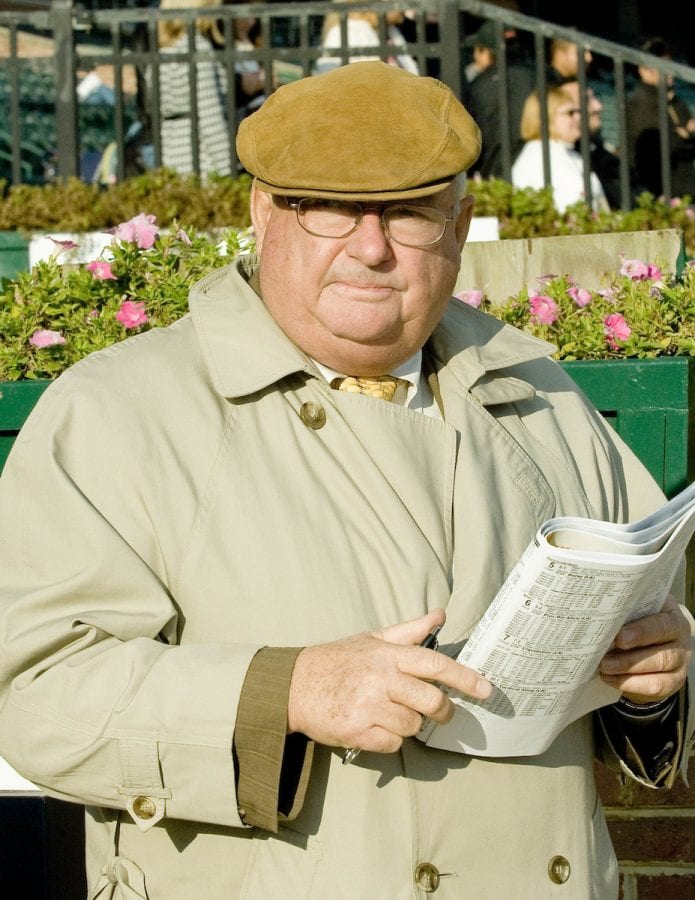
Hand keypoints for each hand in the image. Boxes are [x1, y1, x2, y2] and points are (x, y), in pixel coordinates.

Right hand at [287, 609, 491, 753]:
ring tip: (389, 714)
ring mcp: (368, 706)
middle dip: (444, 712)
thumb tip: (440, 614)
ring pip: (413, 726)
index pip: (435, 665)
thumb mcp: (373, 639)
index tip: (486, 689)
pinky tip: (373, 727)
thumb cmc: (338, 661)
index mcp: (387, 654)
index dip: (465, 678)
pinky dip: (388, 741)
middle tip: (443, 714)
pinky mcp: (356, 731)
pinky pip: (392, 745)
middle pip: (431, 702)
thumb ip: (409, 631)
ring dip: (408, 726)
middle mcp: (380, 678)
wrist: (294, 685)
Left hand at [599, 596, 691, 703]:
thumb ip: (623, 614)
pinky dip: (629, 684)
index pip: (661, 625)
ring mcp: (680, 661)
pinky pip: (654, 686)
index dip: (641, 632)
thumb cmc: (637, 620)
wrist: (648, 642)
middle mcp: (680, 638)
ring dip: (627, 671)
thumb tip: (598, 621)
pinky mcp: (674, 681)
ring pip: (657, 670)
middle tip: (604, 660)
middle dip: (630, 659)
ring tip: (604, 668)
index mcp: (671, 615)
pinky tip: (610, 678)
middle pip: (661, 653)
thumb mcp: (634, 612)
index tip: (619, 638)